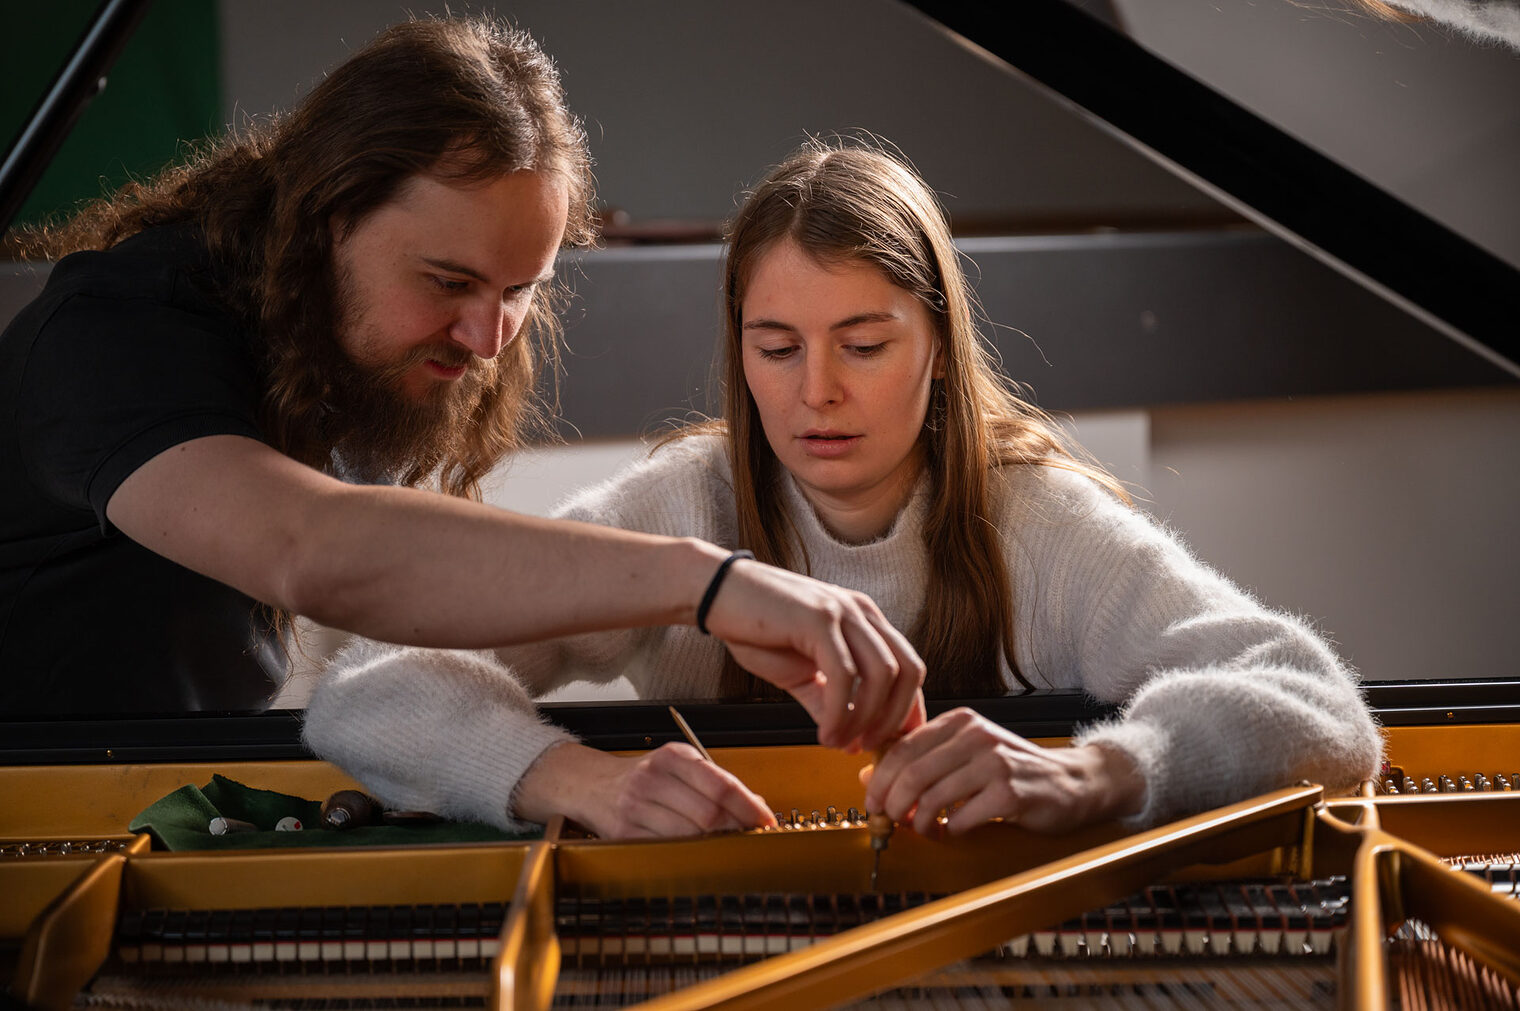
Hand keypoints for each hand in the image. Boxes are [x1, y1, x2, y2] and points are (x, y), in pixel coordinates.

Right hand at [515, 741, 775, 839]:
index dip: (748, 807)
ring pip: (690, 836)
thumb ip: (715, 782)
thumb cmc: (643, 776)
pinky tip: (700, 854)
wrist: (591, 785)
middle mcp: (652, 779)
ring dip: (715, 846)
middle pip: (709, 815)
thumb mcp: (678, 765)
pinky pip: (667, 850)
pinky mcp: (624, 834)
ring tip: (728, 847)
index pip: (720, 785)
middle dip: (736, 831)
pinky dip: (689, 855)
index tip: (766, 822)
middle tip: (751, 840)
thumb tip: (757, 806)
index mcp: (672, 757)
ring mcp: (636, 808)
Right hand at [701, 559, 925, 750]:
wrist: (716, 595)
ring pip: (883, 674)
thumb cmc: (756, 629)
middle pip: (909, 671)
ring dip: (867, 719)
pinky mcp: (819, 618)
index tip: (891, 744)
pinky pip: (844, 674)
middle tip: (869, 748)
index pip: (909, 667)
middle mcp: (862, 612)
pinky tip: (824, 733)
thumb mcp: (800, 674)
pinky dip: (840, 712)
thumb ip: (828, 703)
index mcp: (865, 621)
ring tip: (841, 743)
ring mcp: (843, 611)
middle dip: (895, 718)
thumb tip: (849, 741)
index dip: (907, 710)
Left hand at [862, 708, 1145, 835]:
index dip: (880, 779)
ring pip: (933, 796)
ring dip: (920, 821)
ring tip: (924, 829)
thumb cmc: (1014, 771)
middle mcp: (976, 736)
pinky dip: (950, 831)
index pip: (903, 747)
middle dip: (893, 802)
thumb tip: (869, 776)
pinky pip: (963, 817)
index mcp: (960, 722)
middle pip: (913, 772)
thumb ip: (921, 761)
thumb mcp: (965, 756)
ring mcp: (995, 762)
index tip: (872, 802)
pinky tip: (952, 833)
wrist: (1072, 782)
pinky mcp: (1010, 792)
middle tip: (890, 821)